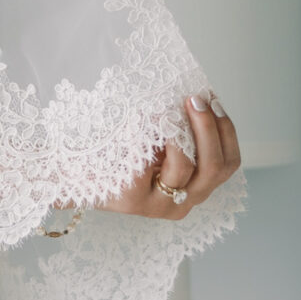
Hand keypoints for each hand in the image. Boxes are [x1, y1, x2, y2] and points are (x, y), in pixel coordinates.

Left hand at [101, 93, 241, 219]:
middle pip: (215, 167)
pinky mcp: (133, 200)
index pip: (229, 164)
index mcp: (193, 188)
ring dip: (181, 130)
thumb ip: (180, 128)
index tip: (213, 99)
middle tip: (194, 99)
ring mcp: (158, 205)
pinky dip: (148, 134)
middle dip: (209, 127)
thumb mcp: (157, 142)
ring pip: (187, 166)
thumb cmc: (116, 153)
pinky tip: (140, 116)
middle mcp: (181, 203)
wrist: (71, 174)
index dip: (226, 130)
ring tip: (166, 107)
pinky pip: (150, 162)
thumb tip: (199, 94)